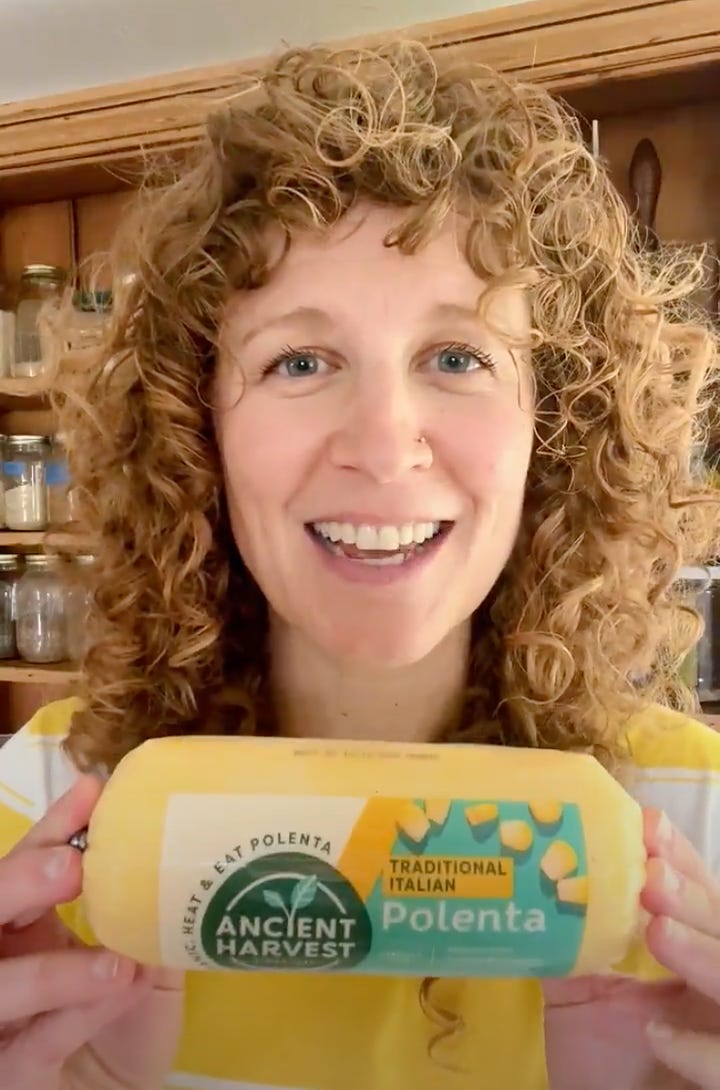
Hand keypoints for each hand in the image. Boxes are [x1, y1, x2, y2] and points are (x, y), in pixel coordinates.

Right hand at [0, 775, 183, 1089]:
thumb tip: (180, 859)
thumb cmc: (123, 1025)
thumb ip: (152, 921)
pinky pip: (32, 1045)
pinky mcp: (11, 1074)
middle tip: (69, 866)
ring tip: (114, 961)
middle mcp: (2, 962)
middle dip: (19, 880)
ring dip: (50, 968)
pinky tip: (117, 994)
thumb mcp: (146, 964)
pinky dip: (75, 1017)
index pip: (27, 864)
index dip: (53, 828)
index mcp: (28, 926)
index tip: (91, 792)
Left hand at [544, 808, 719, 1089]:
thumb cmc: (602, 1064)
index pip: (703, 898)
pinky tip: (656, 1033)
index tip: (650, 827)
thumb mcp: (582, 995)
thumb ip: (570, 945)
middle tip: (651, 876)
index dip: (683, 862)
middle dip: (694, 898)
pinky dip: (703, 1050)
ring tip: (658, 930)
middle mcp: (717, 991)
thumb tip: (533, 882)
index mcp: (695, 960)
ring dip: (704, 952)